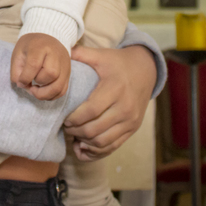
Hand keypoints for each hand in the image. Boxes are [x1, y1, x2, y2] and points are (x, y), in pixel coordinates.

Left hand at [10, 33, 69, 100]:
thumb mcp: (18, 53)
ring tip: (36, 91)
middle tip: (30, 86)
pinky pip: (63, 90)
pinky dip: (52, 96)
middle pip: (51, 74)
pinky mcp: (68, 73)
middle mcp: (56, 54)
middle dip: (38, 85)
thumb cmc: (31, 47)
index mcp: (40, 46)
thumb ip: (16, 70)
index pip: (34, 64)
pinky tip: (43, 92)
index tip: (20, 83)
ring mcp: (64, 64)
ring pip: (59, 86)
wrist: (48, 37)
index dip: (25, 78)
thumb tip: (22, 85)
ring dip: (45, 94)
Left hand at [63, 44, 155, 160]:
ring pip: (102, 142)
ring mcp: (130, 121)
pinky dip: (96, 152)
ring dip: (84, 143)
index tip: (63, 118)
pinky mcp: (133, 129)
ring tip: (74, 136)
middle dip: (75, 132)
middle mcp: (125, 107)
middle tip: (65, 127)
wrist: (146, 70)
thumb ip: (80, 54)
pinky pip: (113, 147)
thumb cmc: (118, 63)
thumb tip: (60, 53)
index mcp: (115, 88)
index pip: (90, 111)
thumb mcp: (101, 55)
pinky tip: (83, 148)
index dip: (73, 119)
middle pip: (94, 130)